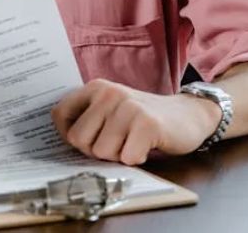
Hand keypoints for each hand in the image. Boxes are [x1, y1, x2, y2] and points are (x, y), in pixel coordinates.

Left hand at [50, 79, 220, 163]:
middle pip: (78, 140)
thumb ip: (88, 119)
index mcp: (96, 88)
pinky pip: (126, 158)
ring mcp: (128, 107)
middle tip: (117, 143)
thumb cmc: (143, 119)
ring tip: (133, 142)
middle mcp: (109, 93)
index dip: (67, 135)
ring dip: (118, 156)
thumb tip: (63, 143)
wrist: (188, 114)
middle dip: (95, 151)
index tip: (85, 141)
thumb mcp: (111, 110)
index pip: (59, 115)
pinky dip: (136, 160)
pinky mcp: (147, 124)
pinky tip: (146, 147)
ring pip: (101, 152)